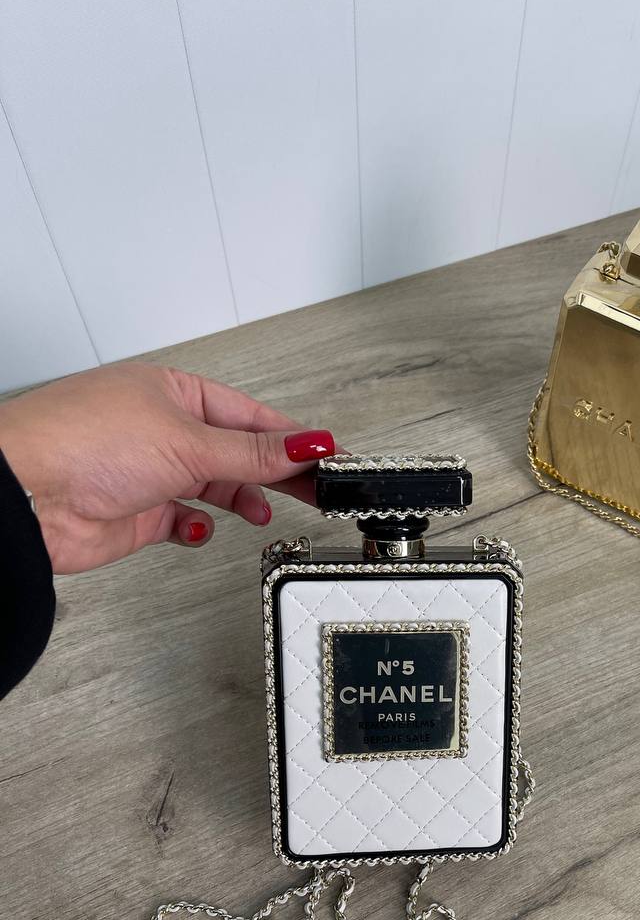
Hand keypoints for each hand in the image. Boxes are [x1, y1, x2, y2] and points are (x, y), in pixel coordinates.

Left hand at [0, 364, 335, 573]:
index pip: (250, 416)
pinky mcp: (135, 512)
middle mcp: (161, 428)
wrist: (25, 496)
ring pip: (213, 485)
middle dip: (277, 472)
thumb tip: (309, 443)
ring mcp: (148, 471)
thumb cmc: (83, 442)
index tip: (329, 457)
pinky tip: (199, 527)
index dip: (292, 438)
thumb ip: (254, 452)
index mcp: (174, 392)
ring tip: (263, 512)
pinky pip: (181, 520)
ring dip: (240, 499)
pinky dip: (196, 526)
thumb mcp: (188, 441)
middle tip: (319, 490)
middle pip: (237, 451)